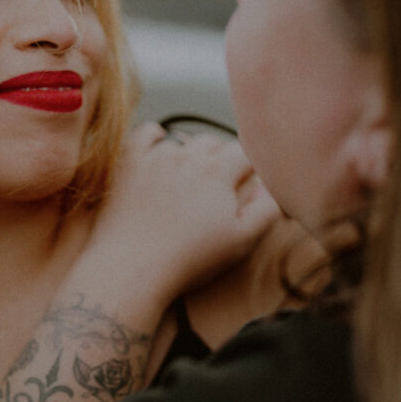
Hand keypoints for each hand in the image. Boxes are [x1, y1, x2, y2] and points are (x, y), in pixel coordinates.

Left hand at [76, 121, 280, 307]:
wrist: (132, 268)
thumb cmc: (188, 260)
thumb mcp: (240, 242)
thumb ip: (264, 211)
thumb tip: (271, 188)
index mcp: (218, 173)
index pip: (244, 153)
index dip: (249, 168)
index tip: (246, 183)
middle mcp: (188, 157)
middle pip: (213, 143)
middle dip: (220, 160)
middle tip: (218, 187)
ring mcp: (156, 157)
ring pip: (183, 140)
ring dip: (189, 154)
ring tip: (188, 181)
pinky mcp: (130, 163)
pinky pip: (147, 133)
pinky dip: (156, 137)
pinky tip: (160, 150)